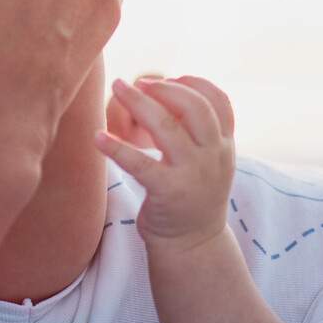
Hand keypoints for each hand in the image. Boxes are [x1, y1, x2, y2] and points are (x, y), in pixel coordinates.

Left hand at [95, 76, 237, 250]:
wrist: (193, 244)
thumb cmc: (192, 194)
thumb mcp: (207, 160)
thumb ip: (197, 130)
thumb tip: (165, 90)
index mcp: (224, 145)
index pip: (219, 101)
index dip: (195, 83)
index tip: (170, 77)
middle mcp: (213, 156)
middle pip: (195, 107)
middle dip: (165, 88)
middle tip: (139, 82)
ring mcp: (192, 173)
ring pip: (167, 127)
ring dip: (139, 103)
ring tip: (117, 87)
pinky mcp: (168, 192)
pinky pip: (140, 164)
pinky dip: (117, 148)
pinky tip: (98, 137)